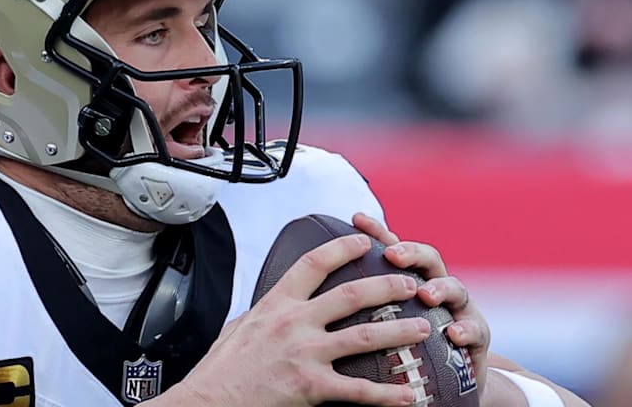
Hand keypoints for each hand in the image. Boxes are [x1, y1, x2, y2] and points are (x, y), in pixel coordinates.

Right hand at [163, 234, 430, 406]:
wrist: (208, 400)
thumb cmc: (221, 369)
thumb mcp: (240, 326)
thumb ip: (265, 312)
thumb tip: (277, 302)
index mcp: (276, 304)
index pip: (313, 263)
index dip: (342, 248)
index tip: (364, 241)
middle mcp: (293, 323)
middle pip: (350, 295)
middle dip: (386, 286)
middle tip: (410, 284)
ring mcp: (304, 354)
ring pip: (363, 336)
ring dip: (398, 331)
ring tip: (423, 328)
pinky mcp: (310, 386)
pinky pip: (358, 389)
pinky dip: (387, 393)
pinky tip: (409, 394)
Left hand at [352, 213, 491, 397]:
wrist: (446, 387)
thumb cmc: (404, 352)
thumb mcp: (380, 327)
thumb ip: (354, 308)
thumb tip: (309, 294)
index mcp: (408, 283)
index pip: (393, 250)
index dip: (377, 232)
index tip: (357, 219)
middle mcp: (435, 289)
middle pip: (427, 259)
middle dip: (411, 252)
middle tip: (392, 256)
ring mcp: (458, 310)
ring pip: (455, 288)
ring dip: (440, 288)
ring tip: (425, 294)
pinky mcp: (476, 339)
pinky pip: (475, 331)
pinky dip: (466, 330)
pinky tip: (454, 334)